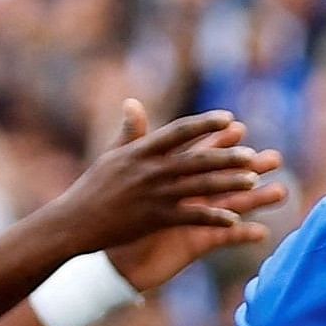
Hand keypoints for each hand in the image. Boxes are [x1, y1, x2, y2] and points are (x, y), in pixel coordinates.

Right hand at [56, 102, 285, 263]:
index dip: (205, 124)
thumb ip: (129, 131)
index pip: (178, 132)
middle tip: (252, 154)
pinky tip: (235, 219)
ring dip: (227, 184)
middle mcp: (149, 171)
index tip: (229, 117)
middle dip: (226, 156)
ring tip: (253, 182)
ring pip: (198, 187)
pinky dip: (212, 217)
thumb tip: (132, 103)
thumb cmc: (93, 188)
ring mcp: (153, 195)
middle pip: (195, 160)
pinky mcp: (154, 219)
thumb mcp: (111, 156)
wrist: (72, 223)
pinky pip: (190, 217)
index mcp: (140, 152)